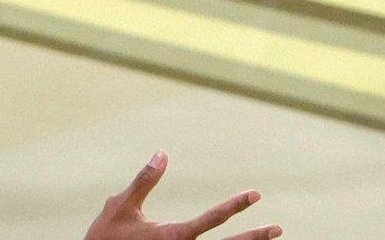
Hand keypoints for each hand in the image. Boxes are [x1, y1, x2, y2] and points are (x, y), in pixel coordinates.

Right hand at [85, 152, 278, 239]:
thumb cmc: (106, 237)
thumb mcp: (121, 205)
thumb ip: (145, 180)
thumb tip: (163, 153)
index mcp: (172, 236)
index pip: (211, 220)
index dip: (234, 206)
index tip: (255, 195)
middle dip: (254, 238)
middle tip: (277, 229)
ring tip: (268, 238)